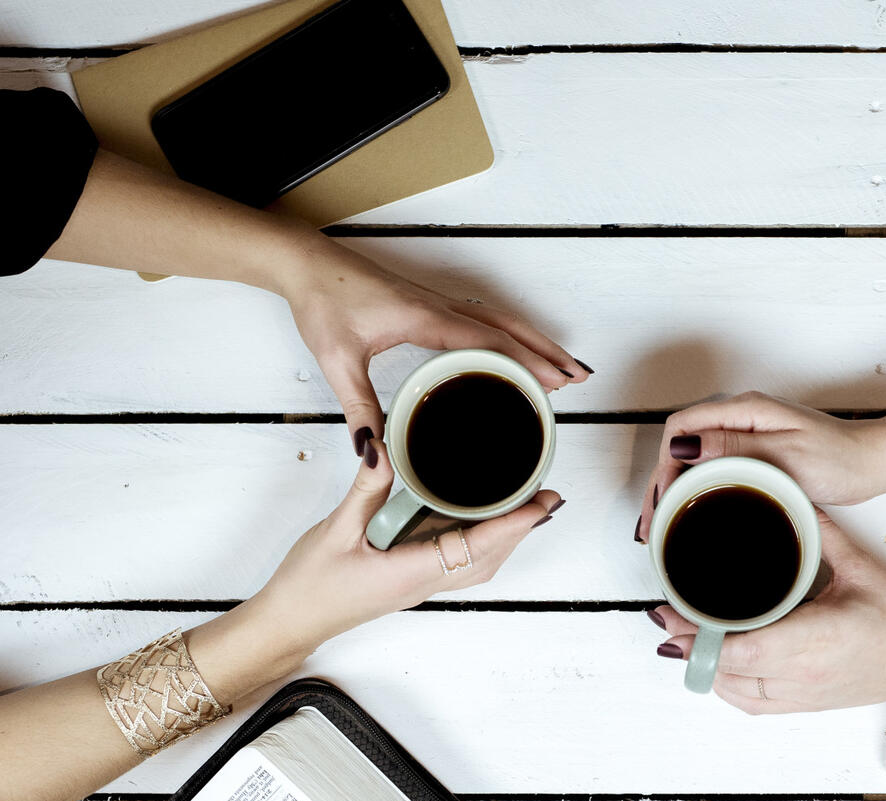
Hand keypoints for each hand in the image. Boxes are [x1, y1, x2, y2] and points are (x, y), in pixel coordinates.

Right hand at [248, 437, 563, 655]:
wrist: (289, 623)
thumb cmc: (308, 585)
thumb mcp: (335, 529)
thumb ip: (365, 488)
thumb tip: (383, 447)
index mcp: (411, 573)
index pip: (476, 548)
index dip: (513, 526)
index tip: (541, 505)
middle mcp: (422, 582)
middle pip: (488, 558)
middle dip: (521, 529)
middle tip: (547, 496)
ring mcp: (418, 584)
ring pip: (476, 563)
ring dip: (505, 537)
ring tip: (527, 506)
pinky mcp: (409, 579)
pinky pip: (457, 561)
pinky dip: (480, 541)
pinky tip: (481, 520)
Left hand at [279, 237, 590, 449]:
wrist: (306, 264)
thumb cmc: (323, 301)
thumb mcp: (337, 360)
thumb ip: (359, 408)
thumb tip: (374, 451)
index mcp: (426, 319)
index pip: (490, 342)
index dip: (528, 363)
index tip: (557, 383)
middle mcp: (440, 308)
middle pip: (508, 329)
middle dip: (546, 353)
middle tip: (579, 377)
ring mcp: (437, 304)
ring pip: (500, 321)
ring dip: (534, 342)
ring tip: (562, 365)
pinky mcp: (429, 305)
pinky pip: (482, 320)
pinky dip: (509, 335)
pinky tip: (515, 349)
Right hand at [636, 393, 885, 541]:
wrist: (873, 463)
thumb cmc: (839, 459)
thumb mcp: (783, 455)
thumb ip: (732, 446)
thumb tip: (683, 445)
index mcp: (745, 409)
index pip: (682, 426)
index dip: (663, 463)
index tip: (662, 500)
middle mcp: (741, 416)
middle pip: (682, 443)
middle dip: (660, 482)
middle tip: (650, 525)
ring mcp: (747, 433)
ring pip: (694, 457)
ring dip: (674, 488)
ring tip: (661, 526)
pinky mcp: (755, 451)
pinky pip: (713, 466)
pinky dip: (696, 489)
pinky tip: (690, 513)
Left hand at [648, 512, 885, 712]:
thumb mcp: (861, 566)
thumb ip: (820, 533)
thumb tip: (789, 498)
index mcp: (813, 640)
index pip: (739, 648)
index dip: (697, 634)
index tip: (669, 611)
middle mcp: (801, 675)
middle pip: (725, 670)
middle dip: (689, 645)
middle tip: (665, 615)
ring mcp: (800, 696)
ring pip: (731, 691)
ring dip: (703, 667)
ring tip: (683, 634)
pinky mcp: (802, 706)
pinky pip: (749, 703)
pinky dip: (724, 685)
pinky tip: (713, 662)